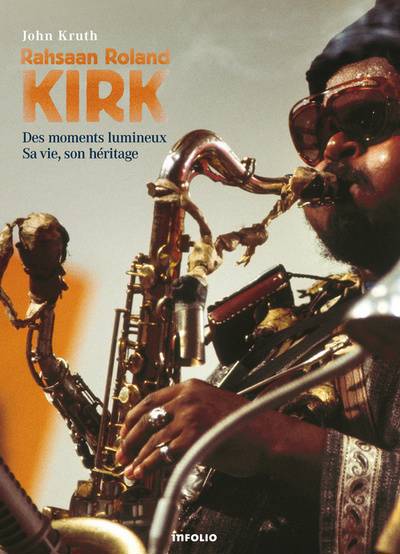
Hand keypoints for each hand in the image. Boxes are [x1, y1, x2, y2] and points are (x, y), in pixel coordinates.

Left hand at [115, 378, 256, 479]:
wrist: (268, 436)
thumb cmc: (244, 425)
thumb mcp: (213, 407)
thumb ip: (188, 414)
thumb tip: (164, 434)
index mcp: (190, 387)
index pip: (150, 399)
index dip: (133, 418)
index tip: (126, 432)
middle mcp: (187, 397)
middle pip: (145, 417)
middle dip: (129, 438)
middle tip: (122, 453)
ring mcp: (190, 416)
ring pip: (152, 438)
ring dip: (137, 457)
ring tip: (130, 469)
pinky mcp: (193, 436)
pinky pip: (162, 453)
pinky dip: (149, 466)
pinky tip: (144, 473)